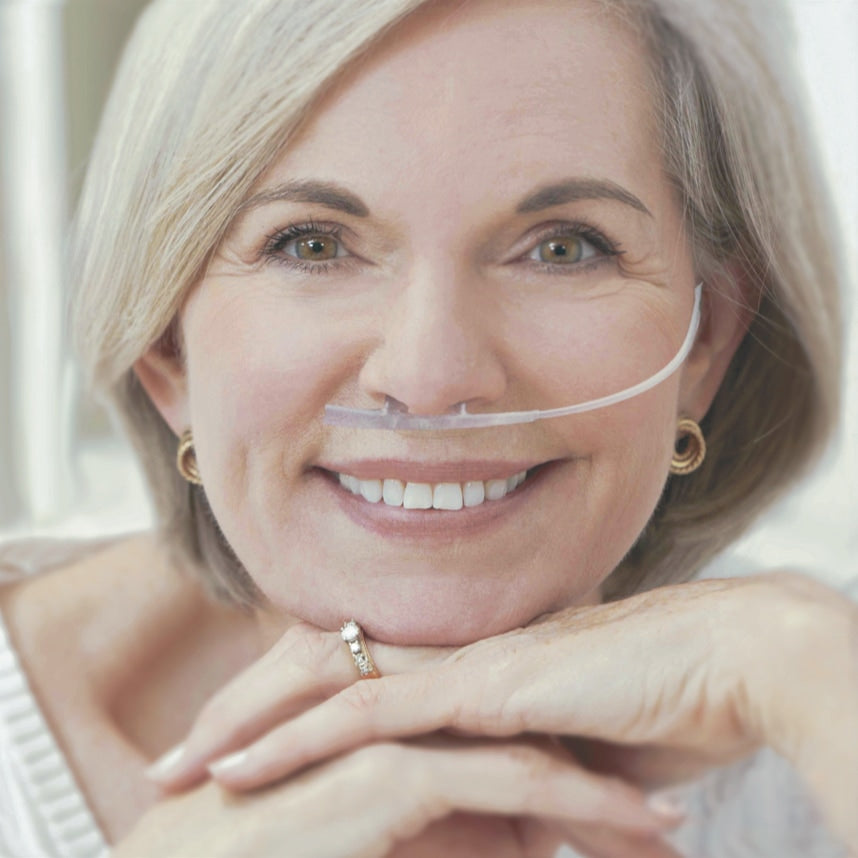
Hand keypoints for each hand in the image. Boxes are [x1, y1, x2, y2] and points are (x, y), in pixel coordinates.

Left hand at [150, 572, 857, 849]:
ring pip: (330, 683)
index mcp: (466, 665)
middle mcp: (454, 653)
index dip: (292, 710)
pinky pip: (374, 709)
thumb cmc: (664, 707)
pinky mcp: (488, 686)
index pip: (356, 678)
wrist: (731, 663)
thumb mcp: (573, 764)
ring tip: (185, 768)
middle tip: (180, 763)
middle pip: (320, 668)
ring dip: (251, 724)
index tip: (237, 753)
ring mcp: (466, 663)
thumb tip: (509, 823)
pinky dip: (303, 738)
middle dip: (244, 711)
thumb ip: (526, 784)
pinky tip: (247, 766)